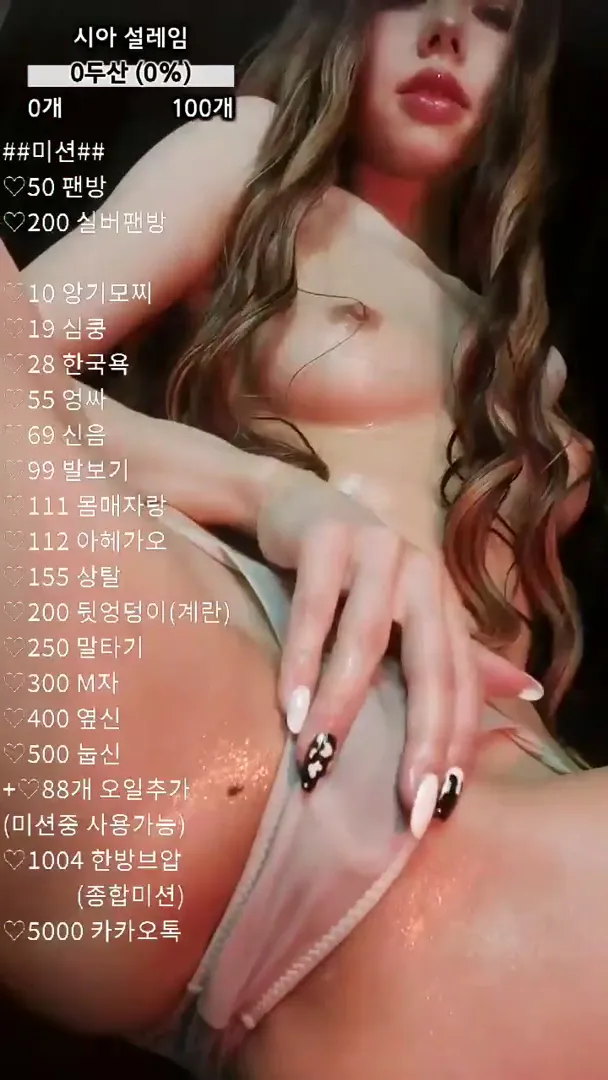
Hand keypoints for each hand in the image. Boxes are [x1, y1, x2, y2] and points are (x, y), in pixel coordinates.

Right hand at [256, 472, 542, 837]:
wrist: (296, 506)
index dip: (455, 744)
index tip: (437, 808)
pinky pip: (314, 610)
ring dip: (342, 706)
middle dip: (421, 739)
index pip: (460, 681)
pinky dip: (301, 662)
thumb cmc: (352, 573)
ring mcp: (375, 550)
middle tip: (405, 803)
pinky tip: (291, 708)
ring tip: (319, 762)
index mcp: (444, 600)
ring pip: (364, 640)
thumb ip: (458, 654)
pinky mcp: (326, 537)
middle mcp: (421, 573)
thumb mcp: (407, 614)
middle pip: (429, 665)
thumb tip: (528, 692)